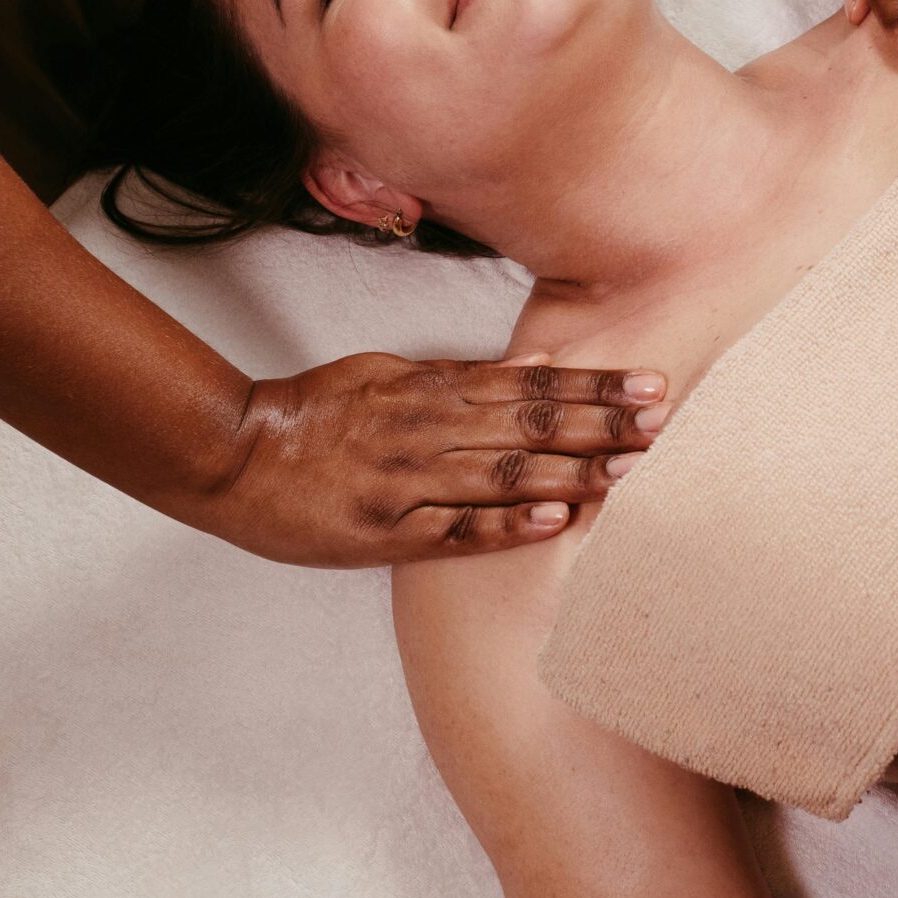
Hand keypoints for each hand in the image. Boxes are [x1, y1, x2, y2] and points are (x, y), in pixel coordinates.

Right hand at [179, 352, 670, 566]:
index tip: (648, 385)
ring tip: (631, 470)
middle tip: (664, 423)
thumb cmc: (315, 413)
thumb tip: (538, 365)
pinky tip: (557, 518)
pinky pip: (459, 529)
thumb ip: (460, 375)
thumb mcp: (388, 373)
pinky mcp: (388, 532)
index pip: (531, 386)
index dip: (594, 386)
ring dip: (573, 471)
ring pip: (504, 475)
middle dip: (602, 425)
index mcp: (429, 389)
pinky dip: (509, 523)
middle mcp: (426, 431)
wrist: (233, 457)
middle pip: (530, 426)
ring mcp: (408, 483)